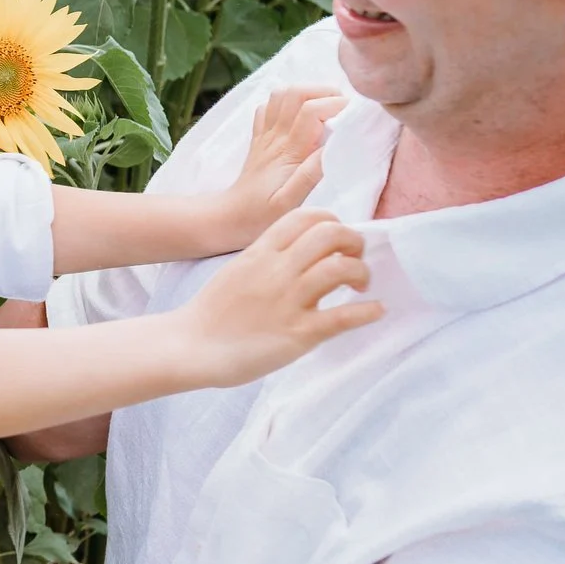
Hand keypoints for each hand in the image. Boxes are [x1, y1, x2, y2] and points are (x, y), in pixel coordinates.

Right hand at [172, 208, 381, 388]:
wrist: (189, 347)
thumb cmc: (213, 311)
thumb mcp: (237, 269)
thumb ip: (267, 256)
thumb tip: (299, 250)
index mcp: (260, 252)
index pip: (306, 216)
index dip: (332, 221)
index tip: (336, 240)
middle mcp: (276, 271)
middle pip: (330, 235)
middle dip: (354, 242)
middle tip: (356, 260)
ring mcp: (288, 301)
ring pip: (340, 269)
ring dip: (362, 273)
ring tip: (361, 287)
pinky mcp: (297, 334)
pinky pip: (342, 317)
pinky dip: (366, 312)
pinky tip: (375, 310)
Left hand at [217, 86, 345, 244]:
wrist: (229, 218)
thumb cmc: (262, 215)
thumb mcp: (290, 203)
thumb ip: (310, 175)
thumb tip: (331, 147)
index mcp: (288, 151)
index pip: (310, 110)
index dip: (334, 104)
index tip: (353, 114)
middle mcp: (274, 138)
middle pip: (294, 93)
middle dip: (322, 91)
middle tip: (343, 105)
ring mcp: (264, 136)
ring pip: (280, 95)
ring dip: (305, 93)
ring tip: (325, 106)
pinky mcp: (259, 139)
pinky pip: (267, 108)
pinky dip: (285, 103)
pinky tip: (298, 115)